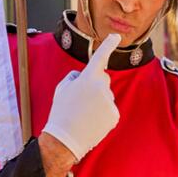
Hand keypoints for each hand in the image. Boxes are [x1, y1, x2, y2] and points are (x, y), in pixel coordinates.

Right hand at [42, 33, 120, 160]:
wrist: (65, 139)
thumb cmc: (61, 112)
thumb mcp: (62, 88)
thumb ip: (75, 77)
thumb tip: (84, 76)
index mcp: (88, 78)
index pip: (100, 57)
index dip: (108, 45)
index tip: (116, 36)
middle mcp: (102, 87)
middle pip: (103, 79)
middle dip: (95, 85)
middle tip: (81, 100)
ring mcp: (110, 102)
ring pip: (106, 96)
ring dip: (98, 101)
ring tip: (84, 114)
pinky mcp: (114, 115)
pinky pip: (109, 109)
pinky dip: (102, 114)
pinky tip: (92, 121)